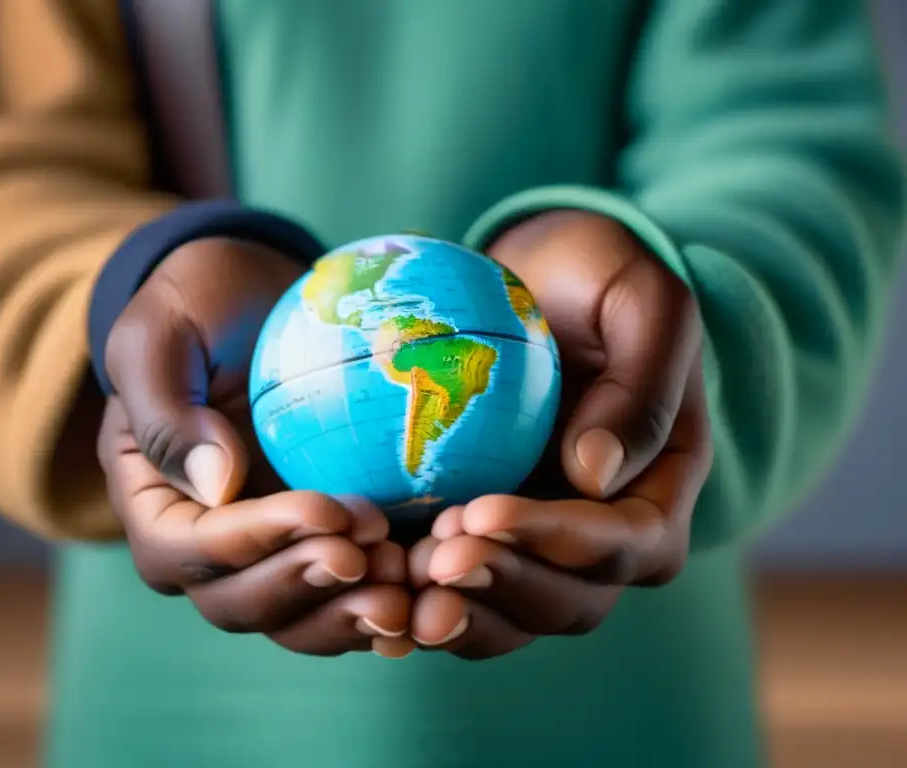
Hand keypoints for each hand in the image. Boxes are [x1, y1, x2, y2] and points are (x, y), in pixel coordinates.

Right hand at [98, 237, 413, 656]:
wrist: (255, 300)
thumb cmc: (197, 306)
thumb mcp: (157, 334)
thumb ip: (167, 411)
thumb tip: (215, 488)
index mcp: (155, 506)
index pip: (189, 550)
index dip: (255, 543)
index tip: (325, 510)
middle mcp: (206, 547)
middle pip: (243, 602)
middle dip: (308, 590)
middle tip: (373, 557)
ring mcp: (270, 552)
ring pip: (300, 616)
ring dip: (350, 611)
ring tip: (407, 583)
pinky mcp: (324, 544)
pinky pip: (350, 592)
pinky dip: (388, 597)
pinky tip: (433, 582)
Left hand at [408, 210, 712, 658]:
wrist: (541, 278)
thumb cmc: (599, 277)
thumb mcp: (642, 300)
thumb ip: (642, 385)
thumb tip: (596, 476)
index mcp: (659, 488)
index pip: (625, 544)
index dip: (556, 542)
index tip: (482, 511)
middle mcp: (607, 535)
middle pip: (570, 601)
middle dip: (503, 590)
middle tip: (433, 561)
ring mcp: (543, 543)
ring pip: (513, 612)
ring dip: (461, 612)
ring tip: (398, 581)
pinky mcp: (486, 537)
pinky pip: (460, 588)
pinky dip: (420, 597)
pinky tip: (372, 579)